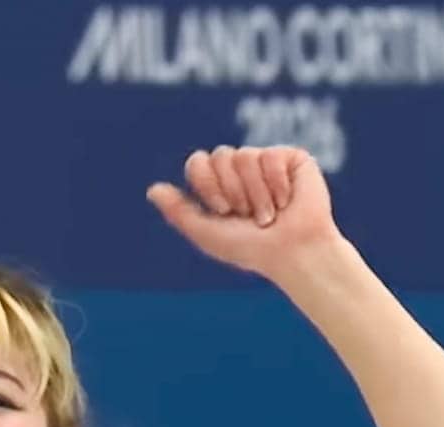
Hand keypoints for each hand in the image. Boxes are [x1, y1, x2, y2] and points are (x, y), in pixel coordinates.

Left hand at [146, 146, 341, 280]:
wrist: (292, 253)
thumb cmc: (250, 248)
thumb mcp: (207, 233)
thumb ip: (179, 212)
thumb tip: (152, 190)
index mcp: (218, 183)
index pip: (198, 163)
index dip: (208, 185)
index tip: (222, 211)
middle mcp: (240, 169)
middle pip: (220, 156)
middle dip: (232, 191)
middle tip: (248, 214)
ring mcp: (265, 161)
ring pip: (245, 156)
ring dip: (255, 194)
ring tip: (269, 214)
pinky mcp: (291, 158)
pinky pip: (270, 156)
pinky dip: (276, 184)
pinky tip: (286, 200)